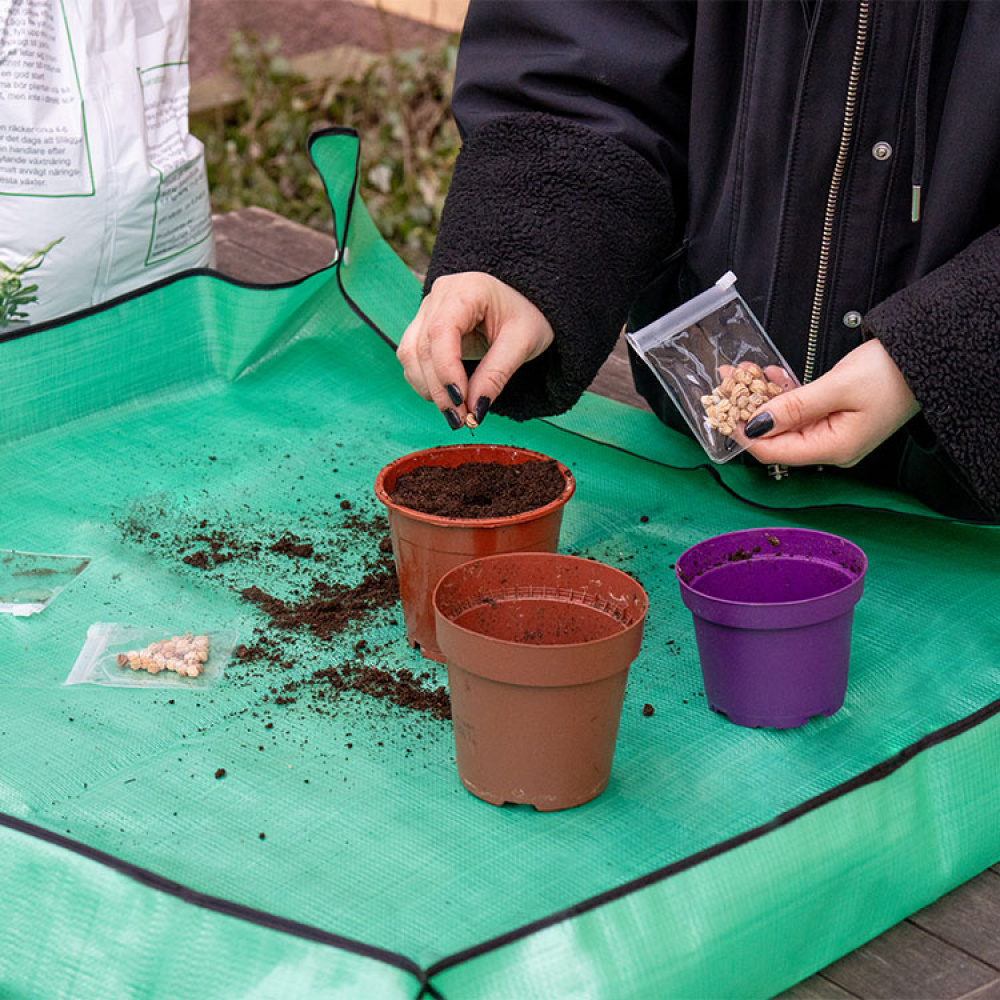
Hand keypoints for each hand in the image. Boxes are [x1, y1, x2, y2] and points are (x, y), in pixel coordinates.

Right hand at [396, 272, 553, 428]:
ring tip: (455, 413)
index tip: (460, 401)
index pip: (441, 330)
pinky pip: (412, 358)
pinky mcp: (423, 327)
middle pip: (422, 347)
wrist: (524, 303)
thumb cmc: (526, 316)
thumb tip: (475, 411)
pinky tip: (446, 398)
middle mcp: (440, 295)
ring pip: (410, 354)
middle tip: (460, 420)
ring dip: (427, 388)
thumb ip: (496, 375)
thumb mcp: (522, 343)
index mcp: (467, 289)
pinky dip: (425, 383)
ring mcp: (427, 310)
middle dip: (438, 389)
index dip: (445, 369)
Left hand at [742, 339, 919, 467]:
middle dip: (748, 409)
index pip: (774, 452)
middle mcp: (831, 447)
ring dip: (763, 396)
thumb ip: (793, 407)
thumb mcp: (837, 388)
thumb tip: (756, 424)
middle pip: (777, 436)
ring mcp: (833, 432)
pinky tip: (768, 374)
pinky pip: (800, 409)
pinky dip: (783, 393)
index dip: (745, 433)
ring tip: (741, 372)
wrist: (929, 357)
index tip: (721, 411)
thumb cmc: (892, 373)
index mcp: (833, 449)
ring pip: (785, 420)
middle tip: (727, 381)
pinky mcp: (836, 416)